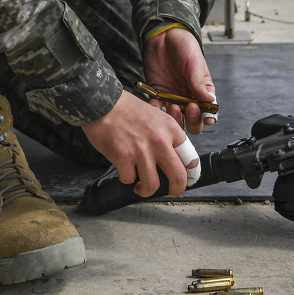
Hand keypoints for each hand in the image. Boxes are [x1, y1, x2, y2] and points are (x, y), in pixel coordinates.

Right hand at [81, 90, 196, 196]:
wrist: (102, 102)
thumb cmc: (126, 108)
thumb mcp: (156, 116)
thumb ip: (166, 136)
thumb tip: (173, 158)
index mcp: (170, 129)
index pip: (190, 158)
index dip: (190, 173)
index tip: (188, 179)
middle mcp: (159, 140)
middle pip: (178, 177)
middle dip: (177, 190)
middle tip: (172, 192)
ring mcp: (141, 150)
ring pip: (152, 185)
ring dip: (146, 190)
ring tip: (141, 187)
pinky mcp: (123, 157)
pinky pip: (129, 179)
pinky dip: (126, 177)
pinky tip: (124, 168)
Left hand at [143, 26, 216, 133]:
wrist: (163, 36)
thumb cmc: (184, 46)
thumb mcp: (194, 63)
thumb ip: (199, 83)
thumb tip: (210, 101)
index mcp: (202, 90)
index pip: (208, 111)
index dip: (208, 117)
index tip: (206, 116)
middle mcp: (188, 97)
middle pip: (193, 120)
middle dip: (193, 120)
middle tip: (189, 108)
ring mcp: (172, 97)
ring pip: (175, 119)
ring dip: (175, 118)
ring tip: (173, 105)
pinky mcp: (157, 93)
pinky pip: (156, 108)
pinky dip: (155, 112)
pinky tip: (157, 106)